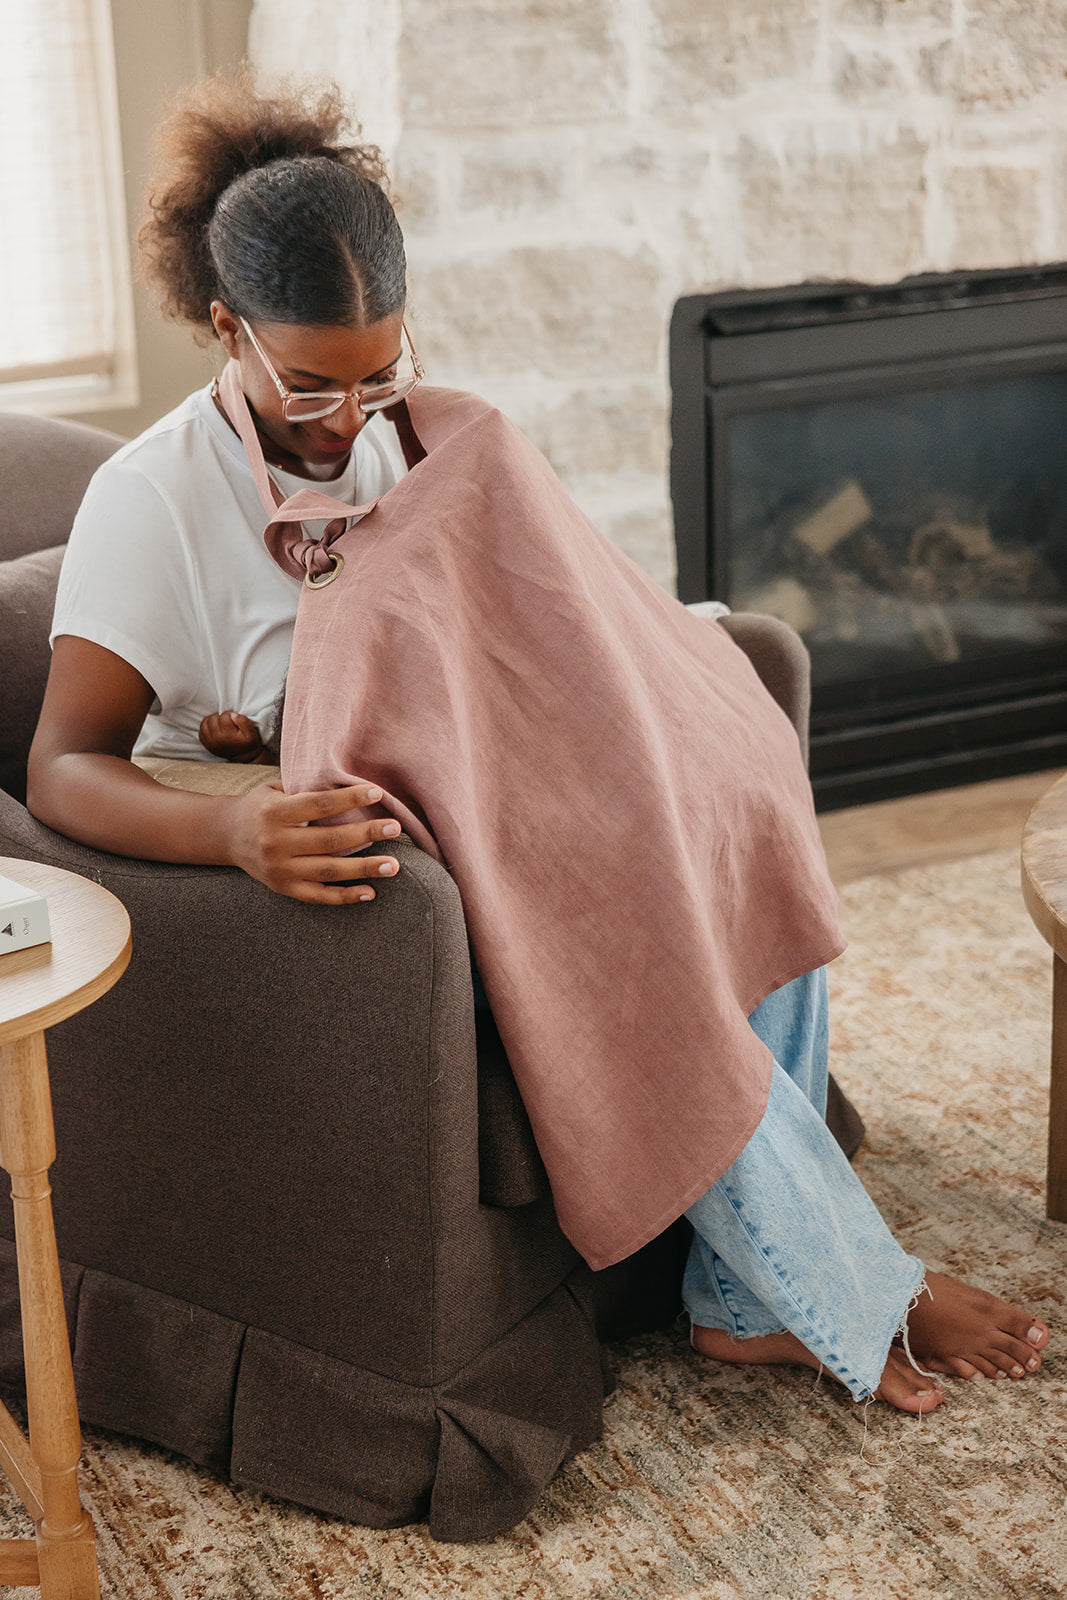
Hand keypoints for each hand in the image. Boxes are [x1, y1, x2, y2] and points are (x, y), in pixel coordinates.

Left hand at [199, 710, 267, 762]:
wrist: (244, 757)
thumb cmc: (248, 744)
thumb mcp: (252, 733)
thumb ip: (243, 721)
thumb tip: (233, 715)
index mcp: (226, 736)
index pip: (224, 715)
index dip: (231, 715)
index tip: (235, 721)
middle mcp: (215, 739)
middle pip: (213, 718)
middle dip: (221, 717)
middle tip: (228, 722)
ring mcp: (209, 742)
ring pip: (205, 722)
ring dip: (213, 720)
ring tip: (221, 724)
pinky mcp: (206, 744)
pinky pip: (202, 729)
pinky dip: (207, 726)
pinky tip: (216, 728)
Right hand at [223, 781, 401, 902]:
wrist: (226, 835)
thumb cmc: (260, 806)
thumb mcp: (275, 789)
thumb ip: (306, 787)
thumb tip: (350, 781)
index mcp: (275, 812)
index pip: (318, 805)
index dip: (350, 799)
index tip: (377, 794)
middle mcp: (276, 843)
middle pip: (329, 840)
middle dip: (366, 833)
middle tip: (395, 828)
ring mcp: (279, 870)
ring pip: (328, 871)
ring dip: (363, 869)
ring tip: (393, 866)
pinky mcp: (283, 889)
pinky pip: (318, 896)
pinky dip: (345, 896)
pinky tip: (370, 892)